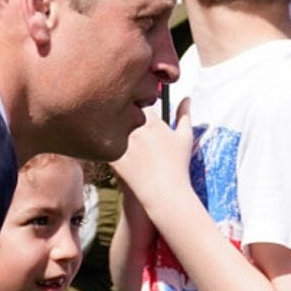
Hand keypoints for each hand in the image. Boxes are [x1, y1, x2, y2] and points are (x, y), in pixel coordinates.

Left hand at [110, 100, 192, 216]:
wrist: (164, 193)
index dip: (136, 105)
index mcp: (152, 122)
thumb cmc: (177, 165)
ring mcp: (123, 145)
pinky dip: (102, 144)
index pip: (138, 102)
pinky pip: (103, 145)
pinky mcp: (113, 158)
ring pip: (110, 128)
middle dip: (121, 115)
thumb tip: (187, 98)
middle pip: (122, 114)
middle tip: (120, 116)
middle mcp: (136, 131)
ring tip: (110, 132)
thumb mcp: (185, 137)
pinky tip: (105, 147)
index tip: (136, 109)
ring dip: (109, 128)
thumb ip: (184, 115)